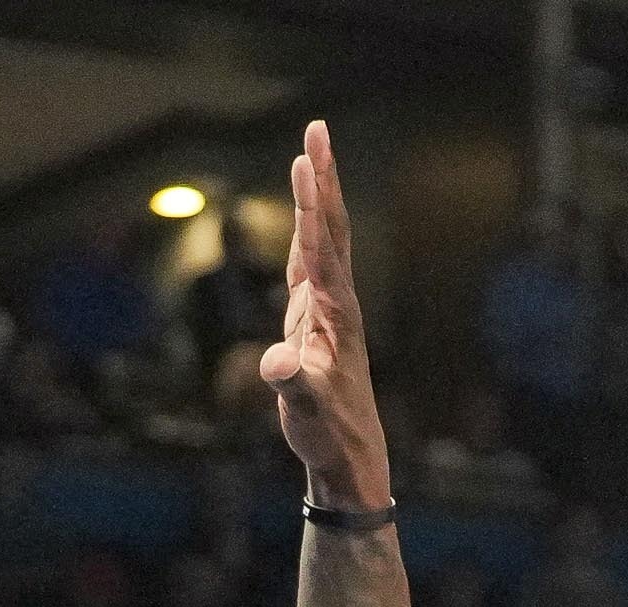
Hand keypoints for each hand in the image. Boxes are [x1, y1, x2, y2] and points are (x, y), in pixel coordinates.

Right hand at [258, 120, 393, 512]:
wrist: (352, 458)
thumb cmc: (329, 434)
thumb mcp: (306, 411)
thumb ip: (291, 383)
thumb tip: (275, 366)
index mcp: (335, 314)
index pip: (320, 246)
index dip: (309, 204)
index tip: (304, 161)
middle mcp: (338, 303)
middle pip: (330, 228)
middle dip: (322, 178)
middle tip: (318, 128)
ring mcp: (330, 311)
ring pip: (325, 240)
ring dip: (318, 197)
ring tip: (312, 155)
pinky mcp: (319, 323)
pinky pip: (314, 263)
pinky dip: (308, 231)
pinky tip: (306, 218)